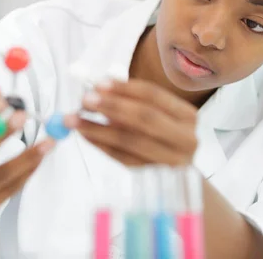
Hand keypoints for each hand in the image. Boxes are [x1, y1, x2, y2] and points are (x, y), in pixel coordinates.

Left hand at [66, 79, 197, 166]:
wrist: (180, 178)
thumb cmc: (163, 135)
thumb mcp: (156, 114)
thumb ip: (132, 101)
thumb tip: (98, 89)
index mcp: (187, 115)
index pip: (154, 96)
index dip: (125, 88)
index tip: (99, 83)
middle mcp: (186, 139)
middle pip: (145, 118)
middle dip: (112, 107)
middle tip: (85, 100)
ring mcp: (172, 161)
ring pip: (131, 141)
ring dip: (99, 129)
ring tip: (75, 120)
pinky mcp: (154, 176)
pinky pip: (123, 159)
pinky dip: (102, 146)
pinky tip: (86, 135)